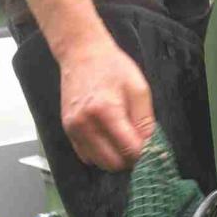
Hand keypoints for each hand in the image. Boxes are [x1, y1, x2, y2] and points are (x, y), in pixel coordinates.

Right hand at [58, 36, 154, 170]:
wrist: (81, 53)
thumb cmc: (111, 66)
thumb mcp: (139, 89)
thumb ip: (146, 121)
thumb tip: (149, 146)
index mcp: (106, 110)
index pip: (129, 149)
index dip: (143, 153)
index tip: (149, 147)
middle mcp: (85, 123)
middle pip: (113, 162)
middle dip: (129, 159)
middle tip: (136, 145)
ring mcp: (73, 128)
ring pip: (99, 163)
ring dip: (114, 158)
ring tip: (122, 141)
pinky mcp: (67, 130)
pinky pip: (86, 156)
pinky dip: (100, 154)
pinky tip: (108, 140)